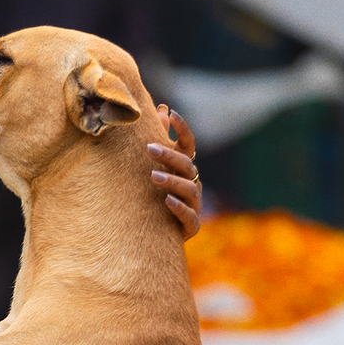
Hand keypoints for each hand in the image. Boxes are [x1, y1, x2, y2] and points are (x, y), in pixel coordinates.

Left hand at [148, 106, 201, 237]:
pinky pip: (189, 217)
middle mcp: (193, 184)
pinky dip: (179, 208)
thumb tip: (161, 108)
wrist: (155, 236)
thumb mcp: (155, 168)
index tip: (172, 113)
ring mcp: (194, 205)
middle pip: (186, 165)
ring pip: (189, 190)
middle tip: (149, 148)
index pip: (188, 145)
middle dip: (169, 156)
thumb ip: (159, 140)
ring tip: (153, 176)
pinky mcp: (191, 226)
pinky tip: (166, 201)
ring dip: (172, 181)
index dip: (183, 129)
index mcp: (185, 169)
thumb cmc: (153, 197)